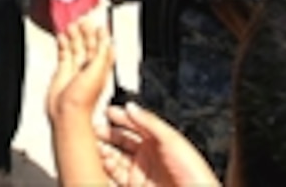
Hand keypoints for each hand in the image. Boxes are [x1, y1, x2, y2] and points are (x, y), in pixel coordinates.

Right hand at [45, 16, 114, 125]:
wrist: (66, 114)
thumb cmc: (83, 101)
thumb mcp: (98, 72)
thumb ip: (102, 54)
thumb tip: (107, 38)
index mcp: (101, 67)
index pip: (103, 46)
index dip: (101, 35)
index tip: (99, 23)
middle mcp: (89, 68)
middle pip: (88, 44)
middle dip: (85, 31)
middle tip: (82, 19)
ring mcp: (75, 70)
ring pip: (75, 47)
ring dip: (74, 35)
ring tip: (71, 24)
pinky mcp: (62, 72)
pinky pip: (63, 54)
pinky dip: (62, 44)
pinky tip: (61, 37)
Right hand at [97, 102, 218, 186]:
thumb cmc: (194, 174)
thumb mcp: (172, 140)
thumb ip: (149, 122)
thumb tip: (131, 106)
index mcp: (159, 140)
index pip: (134, 124)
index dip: (120, 117)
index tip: (105, 111)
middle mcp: (148, 154)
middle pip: (121, 139)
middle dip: (106, 132)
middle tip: (93, 128)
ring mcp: (140, 171)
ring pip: (115, 156)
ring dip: (103, 149)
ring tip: (91, 142)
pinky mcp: (134, 186)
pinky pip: (114, 174)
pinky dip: (104, 166)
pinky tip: (99, 160)